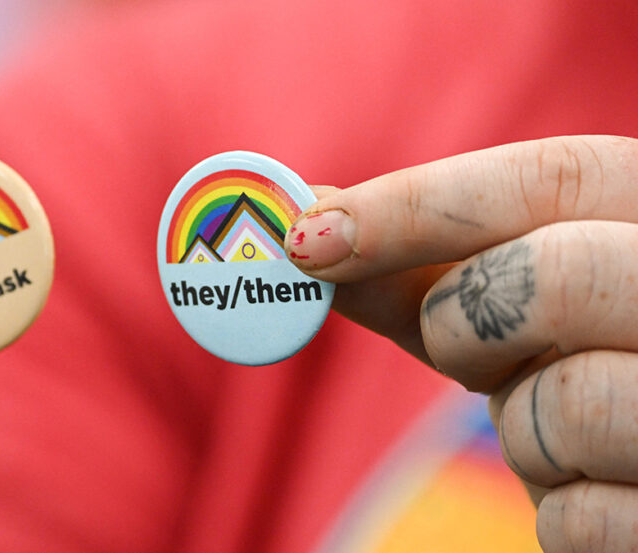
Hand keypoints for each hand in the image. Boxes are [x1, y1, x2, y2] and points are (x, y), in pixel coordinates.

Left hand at [288, 135, 637, 551]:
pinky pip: (577, 516)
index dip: (418, 200)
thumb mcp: (515, 310)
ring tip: (560, 428)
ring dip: (522, 429)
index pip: (560, 173)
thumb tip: (307, 227)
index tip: (311, 238)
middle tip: (460, 351)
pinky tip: (599, 486)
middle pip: (559, 273)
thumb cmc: (585, 372)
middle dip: (463, 320)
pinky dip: (558, 506)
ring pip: (566, 404)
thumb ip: (420, 271)